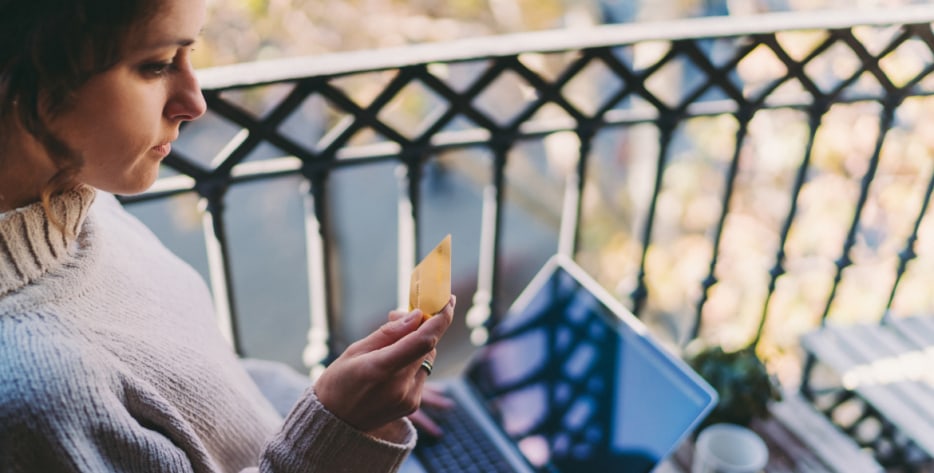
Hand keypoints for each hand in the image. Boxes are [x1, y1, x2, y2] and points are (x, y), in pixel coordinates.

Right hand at [314, 296, 455, 433]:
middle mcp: (400, 386)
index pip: (423, 340)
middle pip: (427, 346)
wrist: (333, 423)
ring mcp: (409, 398)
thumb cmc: (338, 382)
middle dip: (421, 326)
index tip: (448, 301)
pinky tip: (394, 364)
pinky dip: (414, 362)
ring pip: (427, 359)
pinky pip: (422, 374)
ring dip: (418, 345)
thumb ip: (388, 333)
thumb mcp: (355, 350)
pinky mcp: (413, 405)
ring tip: (392, 342)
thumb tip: (416, 316)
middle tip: (401, 315)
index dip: (440, 319)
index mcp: (382, 368)